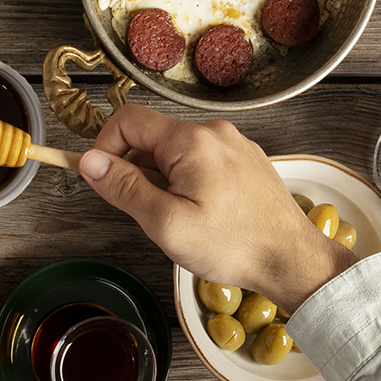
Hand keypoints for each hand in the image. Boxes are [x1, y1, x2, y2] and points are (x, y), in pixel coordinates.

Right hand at [76, 106, 352, 313]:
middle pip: (153, 137)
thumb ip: (125, 188)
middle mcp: (214, 132)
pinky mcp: (246, 160)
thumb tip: (89, 161)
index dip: (105, 148)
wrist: (292, 259)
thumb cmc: (233, 246)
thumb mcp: (166, 223)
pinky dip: (189, 183)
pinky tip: (204, 215)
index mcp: (191, 140)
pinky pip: (202, 161)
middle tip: (149, 213)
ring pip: (177, 152)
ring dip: (164, 181)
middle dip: (138, 171)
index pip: (128, 120)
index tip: (104, 182)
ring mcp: (234, 144)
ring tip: (181, 219)